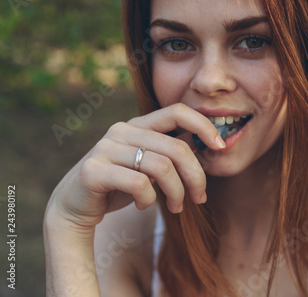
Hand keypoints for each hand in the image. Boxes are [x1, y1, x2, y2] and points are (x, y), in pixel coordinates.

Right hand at [45, 103, 225, 229]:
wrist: (75, 205)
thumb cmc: (121, 184)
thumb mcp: (151, 165)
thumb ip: (173, 151)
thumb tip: (209, 143)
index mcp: (139, 124)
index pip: (178, 111)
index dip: (204, 126)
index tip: (221, 147)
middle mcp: (122, 130)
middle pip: (177, 148)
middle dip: (196, 176)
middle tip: (200, 198)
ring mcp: (106, 148)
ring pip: (162, 167)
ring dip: (177, 193)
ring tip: (176, 207)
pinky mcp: (94, 170)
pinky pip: (139, 184)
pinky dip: (149, 199)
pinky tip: (144, 204)